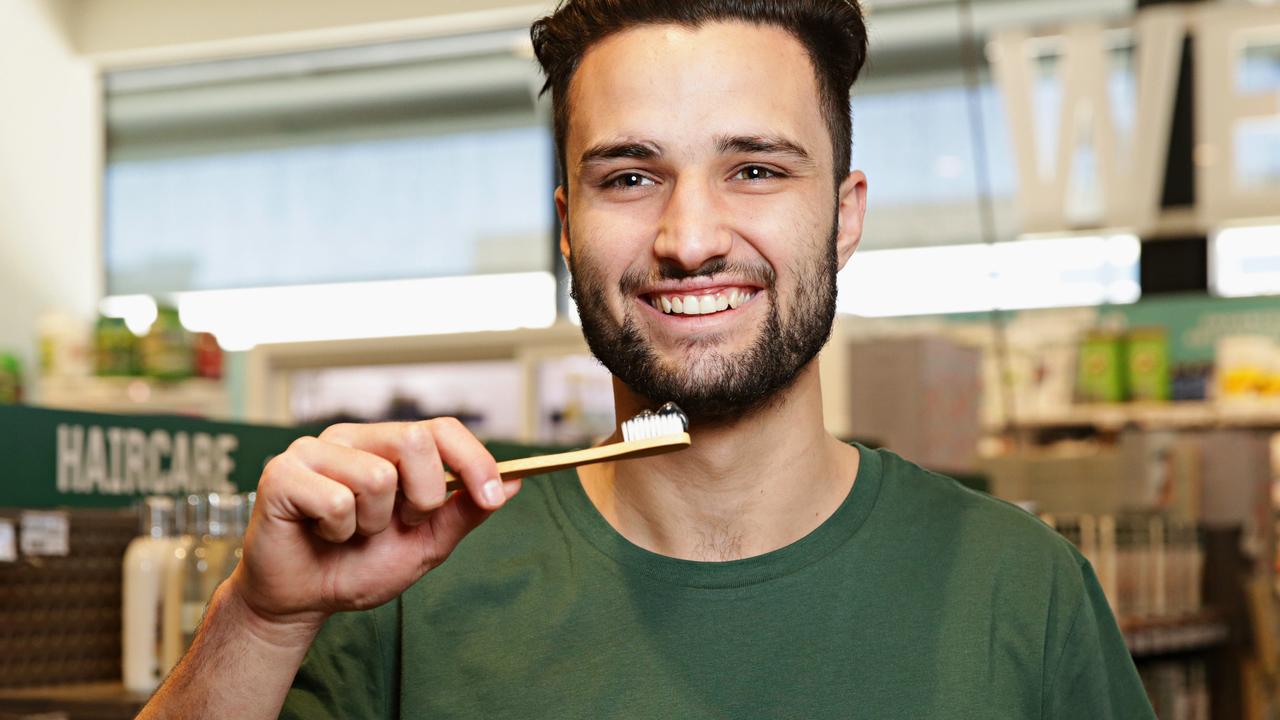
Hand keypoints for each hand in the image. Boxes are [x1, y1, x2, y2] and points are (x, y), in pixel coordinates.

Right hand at [228, 418, 519, 629]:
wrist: (303, 600)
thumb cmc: (358, 567)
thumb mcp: (426, 543)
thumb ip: (465, 511)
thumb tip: (516, 481)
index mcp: (387, 446)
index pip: (442, 429)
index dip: (474, 460)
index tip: (493, 497)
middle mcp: (352, 438)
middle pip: (416, 441)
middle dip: (423, 497)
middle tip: (396, 524)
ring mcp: (313, 451)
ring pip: (378, 475)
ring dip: (373, 523)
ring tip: (350, 533)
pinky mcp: (281, 473)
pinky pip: (336, 499)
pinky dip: (337, 531)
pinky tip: (322, 534)